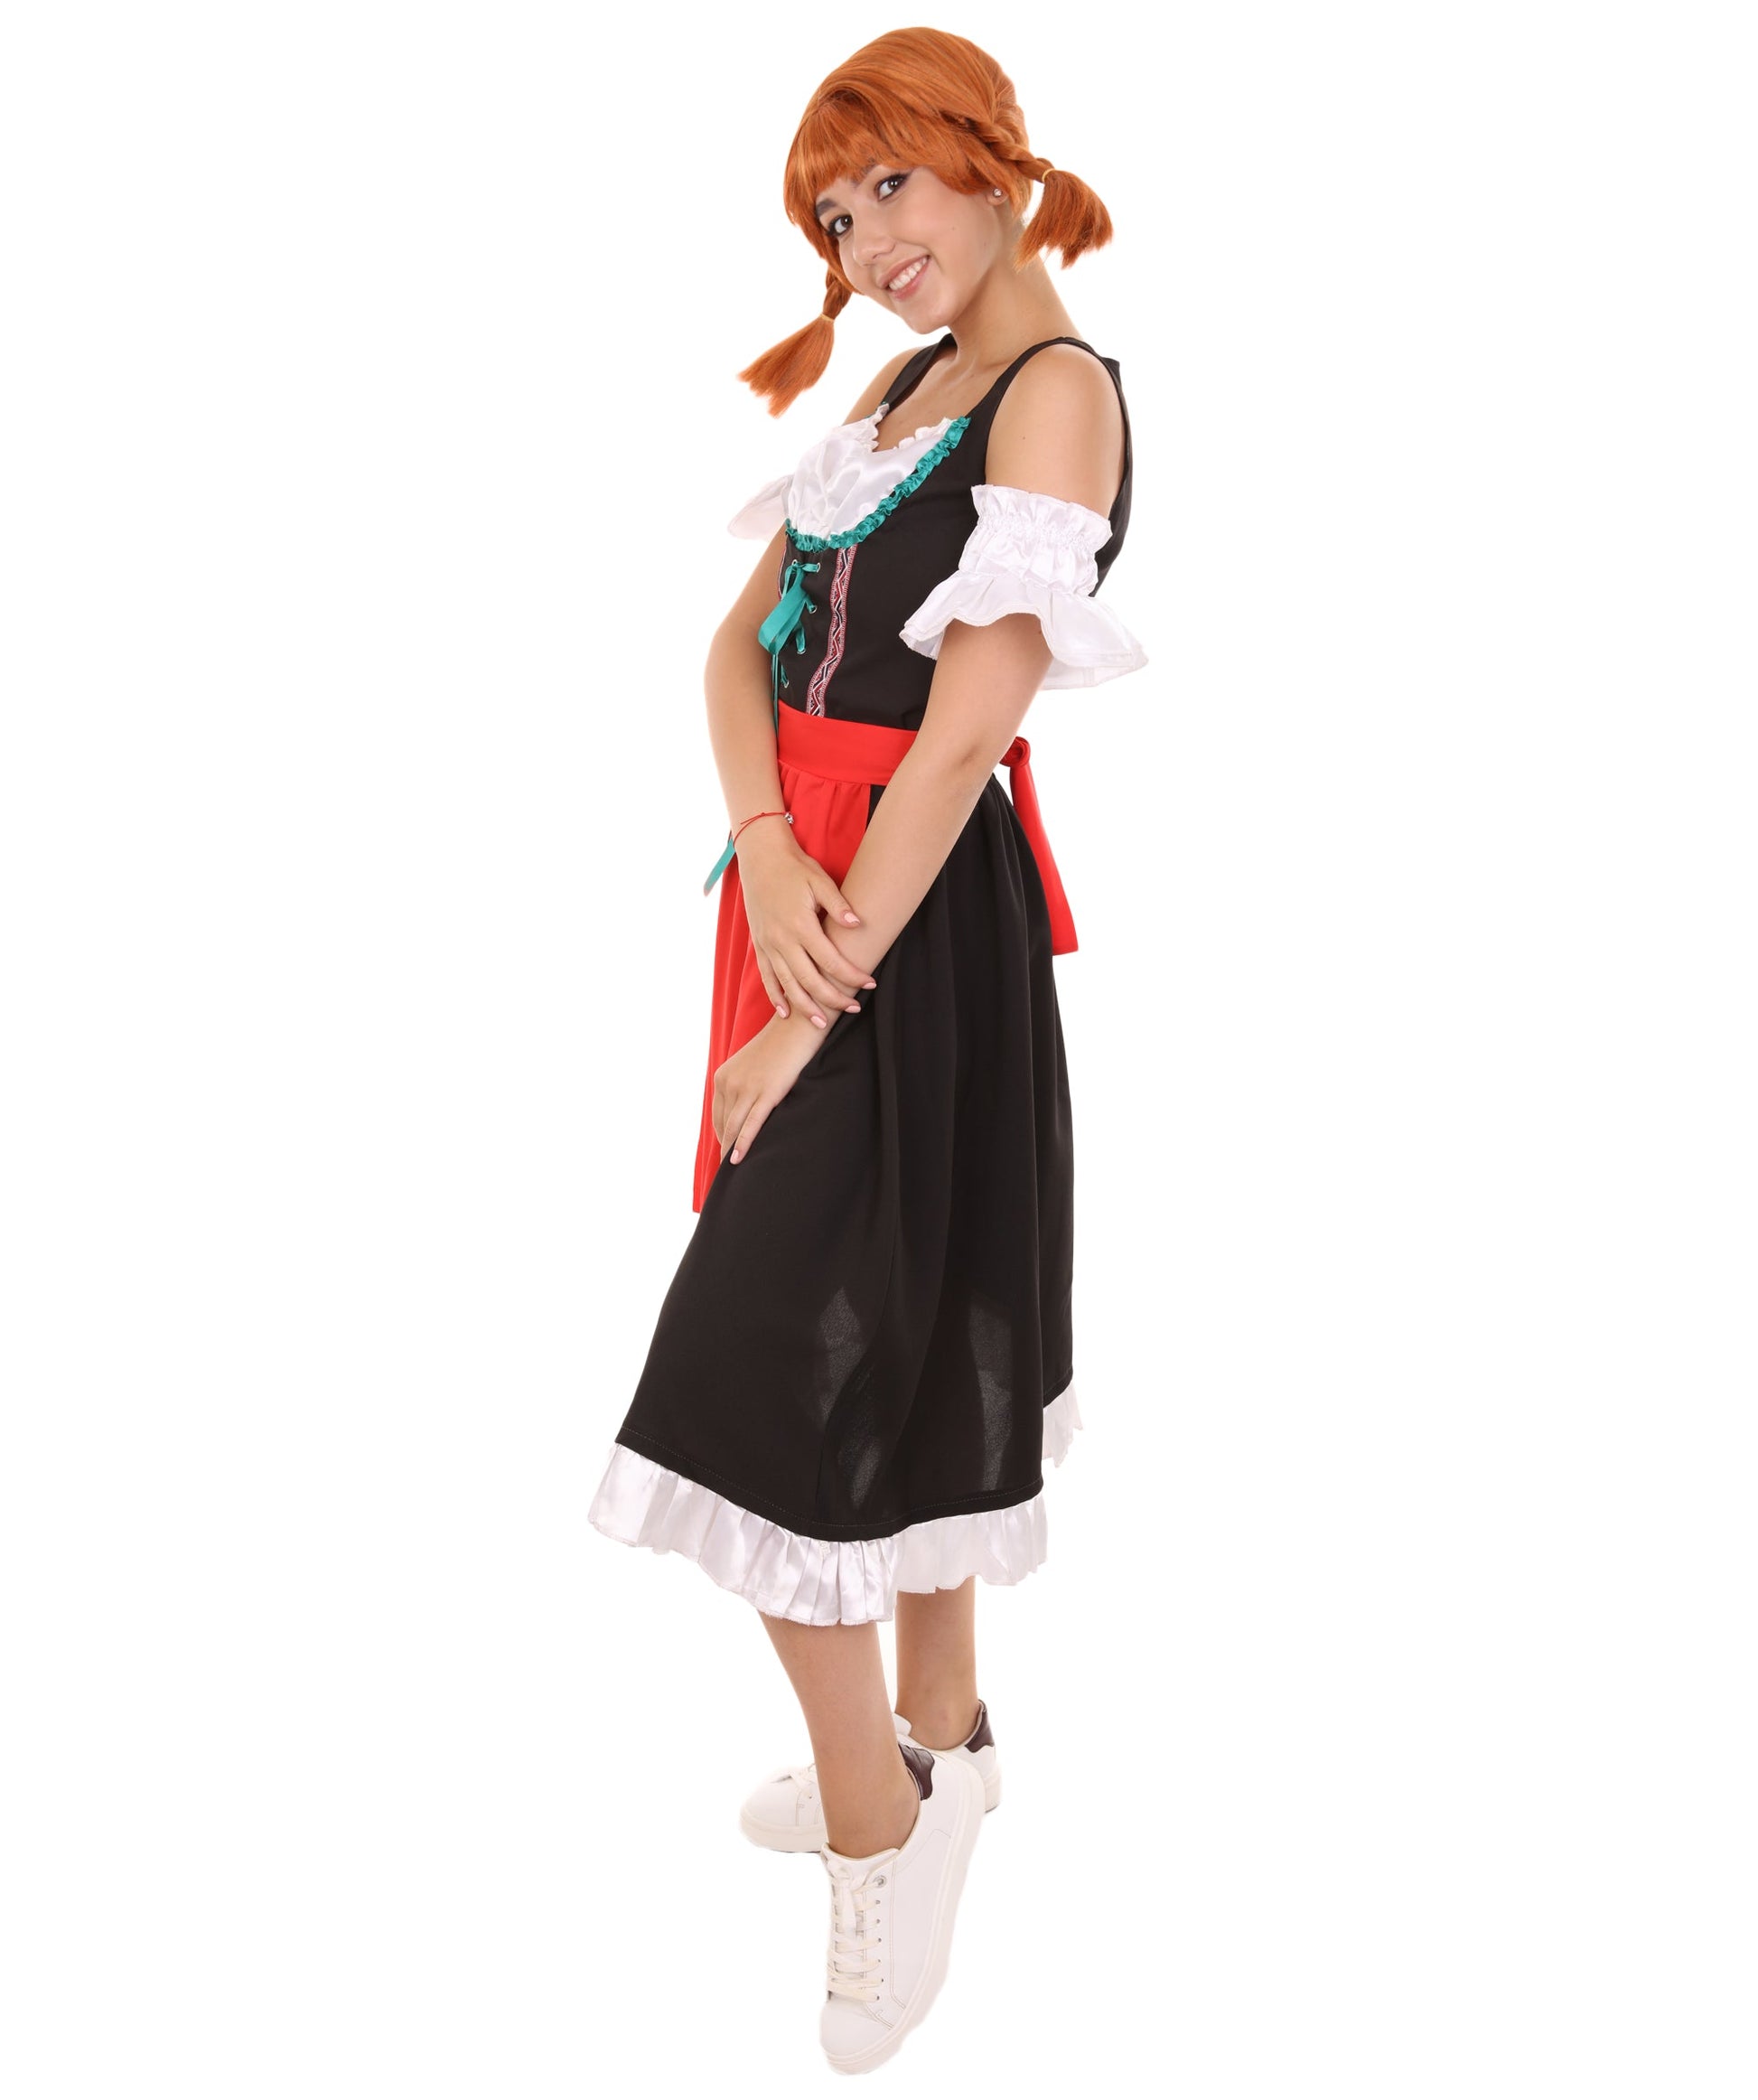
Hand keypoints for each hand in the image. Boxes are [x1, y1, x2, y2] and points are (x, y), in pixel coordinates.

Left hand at [712, 1010, 833, 1169]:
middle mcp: (729, 1082)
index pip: (719, 1115)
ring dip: (731, 1151)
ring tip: (732, 1174)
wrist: (797, 1026)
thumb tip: (750, 1106)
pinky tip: (737, 1160)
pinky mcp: (766, 1093)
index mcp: (723, 1076)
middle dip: (725, 1147)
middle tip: (727, 1171)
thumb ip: (747, 1084)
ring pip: (734, 1128)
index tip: (726, 1152)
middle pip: (724, 1124)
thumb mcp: (756, 1065)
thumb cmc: (781, 1046)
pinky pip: (751, 1124)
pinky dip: (743, 1144)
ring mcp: (746, 1087)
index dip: (723, 1136)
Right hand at [735, 821, 877, 1029]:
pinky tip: (786, 1012)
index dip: (852, 976)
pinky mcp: (759, 945)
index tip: (870, 984)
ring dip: (806, 1007)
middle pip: (810, 980)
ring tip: (822, 1024)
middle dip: (833, 998)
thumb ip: (839, 905)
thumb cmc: (794, 868)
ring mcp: (768, 945)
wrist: (761, 858)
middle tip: (853, 1008)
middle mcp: (782, 940)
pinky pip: (767, 977)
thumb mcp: (820, 881)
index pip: (831, 961)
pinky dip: (776, 997)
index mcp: (800, 925)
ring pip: (788, 985)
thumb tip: (858, 925)